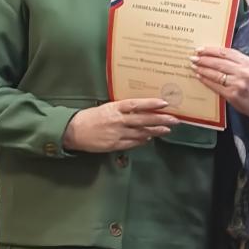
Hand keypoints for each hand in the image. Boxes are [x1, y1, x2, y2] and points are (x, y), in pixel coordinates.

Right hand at [63, 99, 177, 152]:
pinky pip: (133, 143)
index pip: (136, 104)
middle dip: (160, 119)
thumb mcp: (106, 108)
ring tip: (167, 130)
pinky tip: (150, 138)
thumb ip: (122, 110)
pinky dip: (142, 140)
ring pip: (141, 132)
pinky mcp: (115, 144)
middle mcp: (118, 120)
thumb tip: (140, 110)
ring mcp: (117, 133)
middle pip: (143, 119)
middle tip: (174, 119)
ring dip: (155, 131)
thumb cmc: (91, 117)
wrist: (74, 131)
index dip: (151, 103)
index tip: (164, 103)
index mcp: (115, 108)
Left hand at [191, 48, 248, 122]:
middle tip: (193, 58)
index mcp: (247, 62)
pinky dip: (206, 80)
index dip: (211, 50)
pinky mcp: (232, 95)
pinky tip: (199, 77)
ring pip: (215, 74)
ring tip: (194, 66)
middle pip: (219, 62)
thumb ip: (236, 62)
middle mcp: (243, 71)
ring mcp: (237, 83)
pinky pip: (215, 86)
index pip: (226, 52)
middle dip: (203, 59)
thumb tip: (215, 56)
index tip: (200, 49)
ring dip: (202, 69)